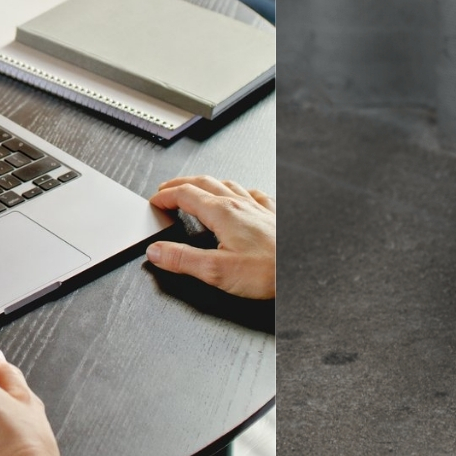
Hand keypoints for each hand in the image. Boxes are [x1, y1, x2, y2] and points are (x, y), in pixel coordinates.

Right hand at [146, 176, 275, 297]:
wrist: (301, 270)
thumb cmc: (267, 272)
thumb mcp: (216, 271)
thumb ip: (183, 259)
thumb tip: (157, 251)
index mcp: (222, 213)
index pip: (185, 195)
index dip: (165, 196)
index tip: (154, 200)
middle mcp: (240, 204)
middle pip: (203, 183)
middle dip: (181, 185)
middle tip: (166, 189)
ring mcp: (258, 207)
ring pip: (227, 185)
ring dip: (206, 185)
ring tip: (196, 189)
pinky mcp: (273, 215)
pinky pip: (251, 194)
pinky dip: (236, 191)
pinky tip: (240, 197)